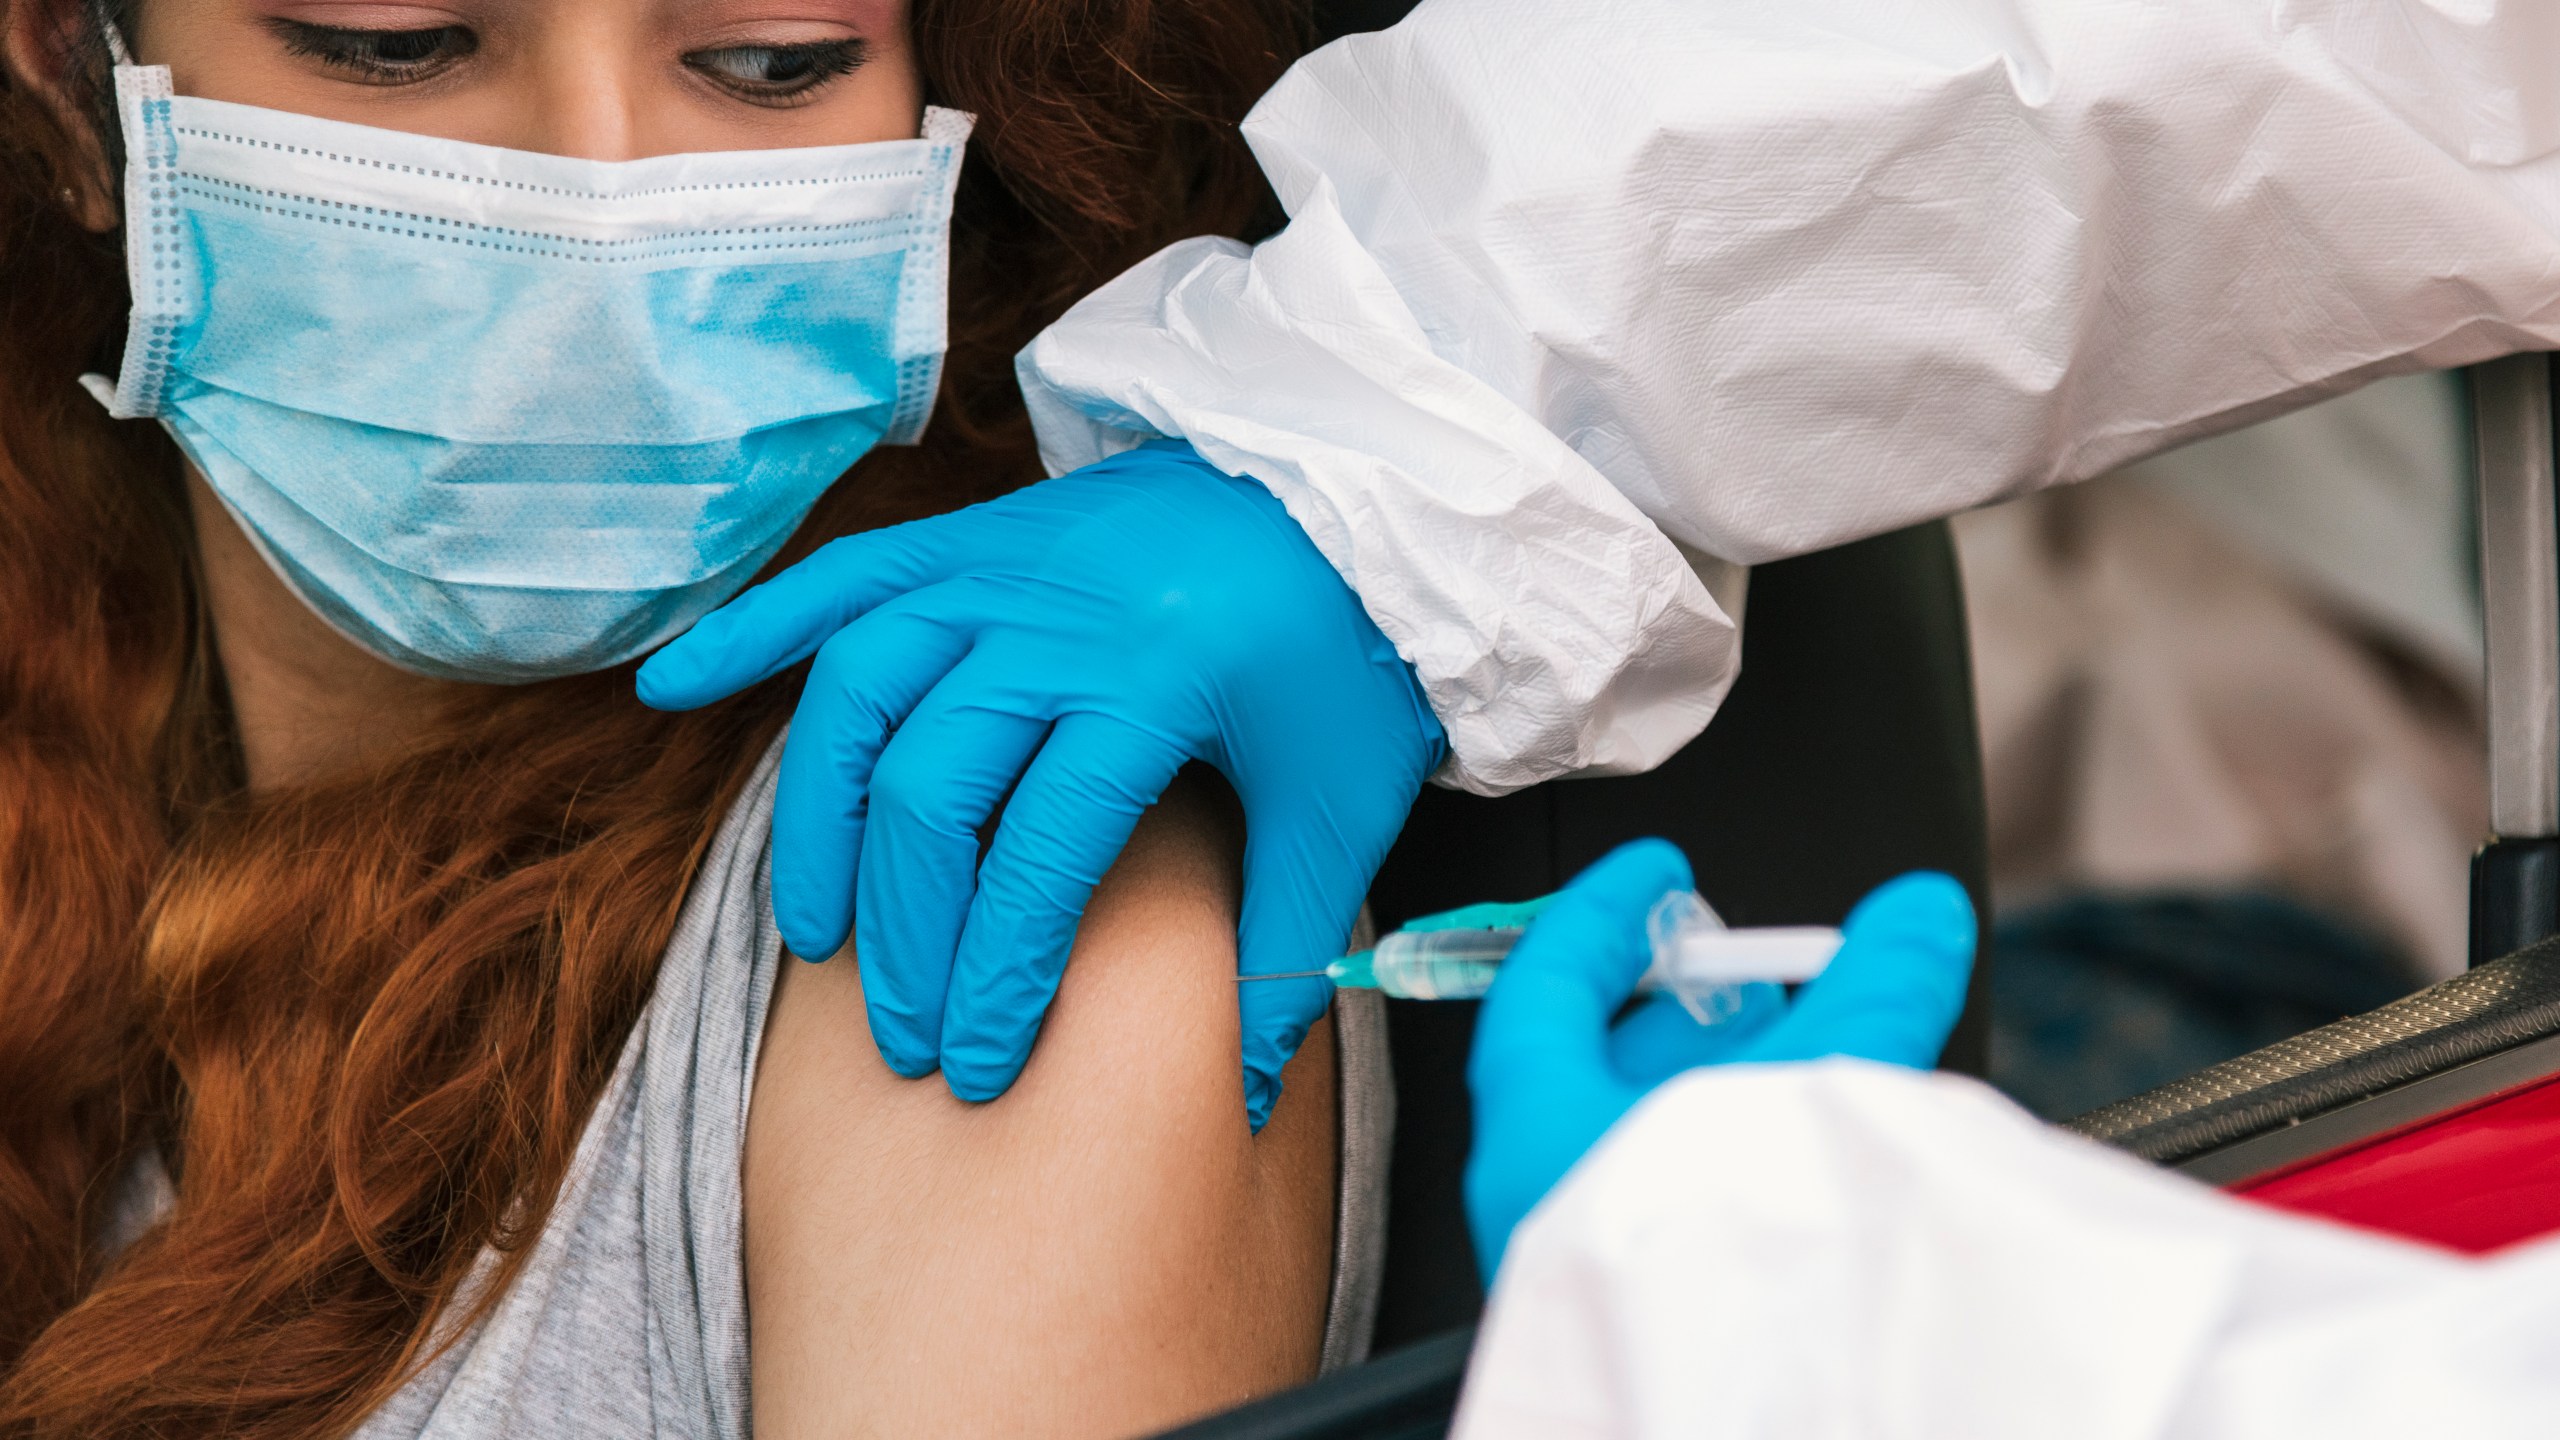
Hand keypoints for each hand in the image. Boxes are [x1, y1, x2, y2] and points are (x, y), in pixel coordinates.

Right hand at [637, 441, 1444, 1126]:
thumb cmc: (1349, 654)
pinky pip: (841, 579)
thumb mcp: (1341, 803)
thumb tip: (1248, 1097)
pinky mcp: (974, 537)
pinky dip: (754, 628)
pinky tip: (674, 685)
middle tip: (907, 1036)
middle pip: (930, 788)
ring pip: (859, 690)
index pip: (1040, 853)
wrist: (1354, 488)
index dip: (998, 974)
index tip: (979, 1065)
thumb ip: (1287, 942)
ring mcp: (1002, 568)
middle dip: (907, 936)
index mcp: (1153, 682)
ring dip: (820, 820)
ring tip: (813, 935)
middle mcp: (1057, 618)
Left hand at [1464, 840, 1974, 1280]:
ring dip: (1706, 1092)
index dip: (1602, 913)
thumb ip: (1871, 990)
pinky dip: (1719, 1167)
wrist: (1769, 1425)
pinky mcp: (1634, 1322)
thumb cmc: (1740, 1270)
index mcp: (1535, 1134)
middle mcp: (1535, 1207)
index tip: (1654, 873)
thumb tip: (1914, 915)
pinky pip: (1662, 1217)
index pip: (1540, 987)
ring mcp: (1581, 1272)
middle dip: (1674, 1012)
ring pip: (1630, 1148)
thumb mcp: (1817, 1087)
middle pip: (1586, 1068)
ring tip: (1793, 1057)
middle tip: (1745, 975)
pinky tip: (1792, 1165)